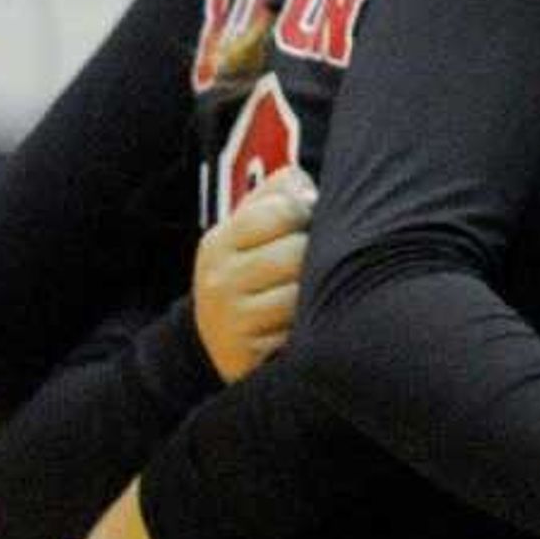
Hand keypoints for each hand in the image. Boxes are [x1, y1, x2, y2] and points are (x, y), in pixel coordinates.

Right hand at [192, 167, 315, 384]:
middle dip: (318, 256)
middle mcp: (219, 281)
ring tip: (316, 293)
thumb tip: (303, 183)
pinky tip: (308, 323)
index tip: (309, 223)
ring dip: (318, 294)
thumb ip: (277, 195)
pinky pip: (299, 334)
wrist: (218, 342)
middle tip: (321, 262)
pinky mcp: (249, 355)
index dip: (307, 213)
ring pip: (300, 296)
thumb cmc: (252, 272)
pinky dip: (311, 328)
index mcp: (220, 243)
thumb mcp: (250, 230)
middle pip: (296, 253)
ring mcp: (231, 321)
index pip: (282, 210)